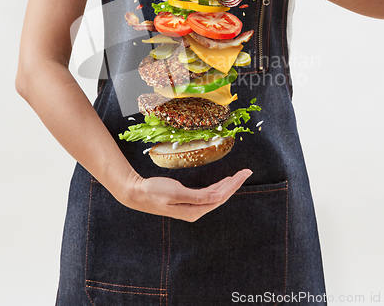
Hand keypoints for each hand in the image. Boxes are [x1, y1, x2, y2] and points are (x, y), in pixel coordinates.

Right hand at [122, 169, 252, 221]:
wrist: (137, 193)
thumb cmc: (154, 191)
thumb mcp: (176, 193)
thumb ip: (197, 196)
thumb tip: (217, 198)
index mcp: (194, 210)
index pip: (220, 197)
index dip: (234, 185)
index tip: (244, 173)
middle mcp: (195, 211)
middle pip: (220, 197)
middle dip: (234, 184)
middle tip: (246, 171)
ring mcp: (191, 207)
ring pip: (215, 196)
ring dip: (227, 185)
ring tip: (238, 175)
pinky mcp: (187, 201)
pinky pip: (207, 195)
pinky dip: (217, 187)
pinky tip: (222, 182)